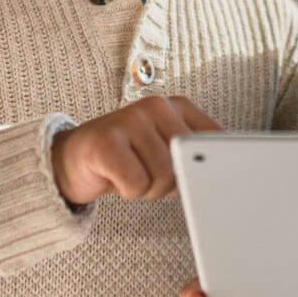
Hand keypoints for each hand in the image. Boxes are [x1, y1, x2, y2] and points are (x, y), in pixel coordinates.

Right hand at [51, 95, 219, 204]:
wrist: (74, 159)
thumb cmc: (128, 159)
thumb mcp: (167, 151)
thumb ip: (193, 154)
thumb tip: (223, 171)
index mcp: (178, 106)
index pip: (214, 138)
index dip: (208, 167)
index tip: (204, 179)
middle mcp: (156, 105)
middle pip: (185, 163)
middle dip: (170, 183)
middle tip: (148, 174)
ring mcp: (130, 118)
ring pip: (162, 176)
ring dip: (147, 189)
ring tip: (130, 174)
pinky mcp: (106, 140)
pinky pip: (136, 183)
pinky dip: (128, 191)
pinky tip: (114, 177)